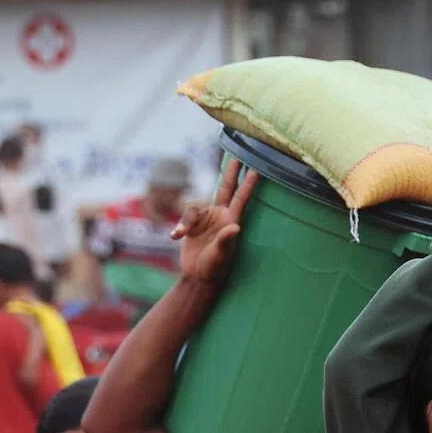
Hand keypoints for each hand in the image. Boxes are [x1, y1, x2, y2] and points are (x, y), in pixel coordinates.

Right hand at [173, 158, 258, 283]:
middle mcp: (220, 216)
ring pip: (194, 207)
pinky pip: (184, 219)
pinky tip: (175, 237)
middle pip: (225, 189)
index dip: (248, 184)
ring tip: (180, 234)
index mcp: (230, 221)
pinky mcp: (192, 224)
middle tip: (238, 156)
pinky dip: (179, 226)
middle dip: (231, 173)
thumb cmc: (215, 268)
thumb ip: (226, 241)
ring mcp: (206, 219)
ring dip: (186, 221)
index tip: (256, 170)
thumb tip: (235, 228)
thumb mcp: (220, 255)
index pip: (240, 198)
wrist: (199, 276)